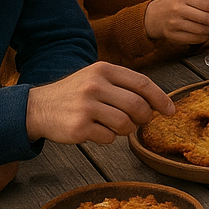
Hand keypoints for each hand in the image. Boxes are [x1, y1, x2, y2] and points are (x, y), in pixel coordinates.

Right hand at [26, 62, 173, 144]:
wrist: (37, 107)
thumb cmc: (75, 93)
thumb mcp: (96, 78)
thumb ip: (124, 85)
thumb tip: (156, 101)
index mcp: (104, 69)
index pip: (142, 83)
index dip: (160, 98)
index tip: (170, 110)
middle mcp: (95, 85)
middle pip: (137, 106)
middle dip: (144, 117)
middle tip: (140, 121)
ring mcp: (86, 106)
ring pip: (125, 124)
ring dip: (126, 129)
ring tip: (114, 125)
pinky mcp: (78, 127)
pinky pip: (108, 138)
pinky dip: (108, 138)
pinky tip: (96, 131)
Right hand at [144, 0, 208, 44]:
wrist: (151, 16)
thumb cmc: (172, 4)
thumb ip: (201, 0)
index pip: (207, 4)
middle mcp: (178, 10)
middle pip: (206, 19)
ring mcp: (175, 24)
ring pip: (201, 30)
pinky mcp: (173, 36)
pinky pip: (194, 39)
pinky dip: (205, 37)